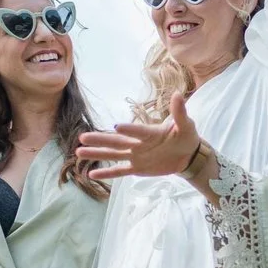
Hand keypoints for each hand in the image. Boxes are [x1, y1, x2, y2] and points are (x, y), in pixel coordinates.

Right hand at [76, 95, 206, 181]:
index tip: (117, 126)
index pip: (138, 131)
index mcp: (149, 132)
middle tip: (82, 137)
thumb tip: (178, 94)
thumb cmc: (186, 136)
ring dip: (97, 154)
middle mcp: (138, 143)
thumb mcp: (186, 125)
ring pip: (113, 155)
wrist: (188, 154)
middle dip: (100, 140)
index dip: (130, 129)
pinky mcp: (137, 168)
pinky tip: (91, 173)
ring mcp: (136, 156)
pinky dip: (107, 173)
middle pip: (117, 142)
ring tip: (79, 152)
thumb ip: (179, 112)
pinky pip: (120, 171)